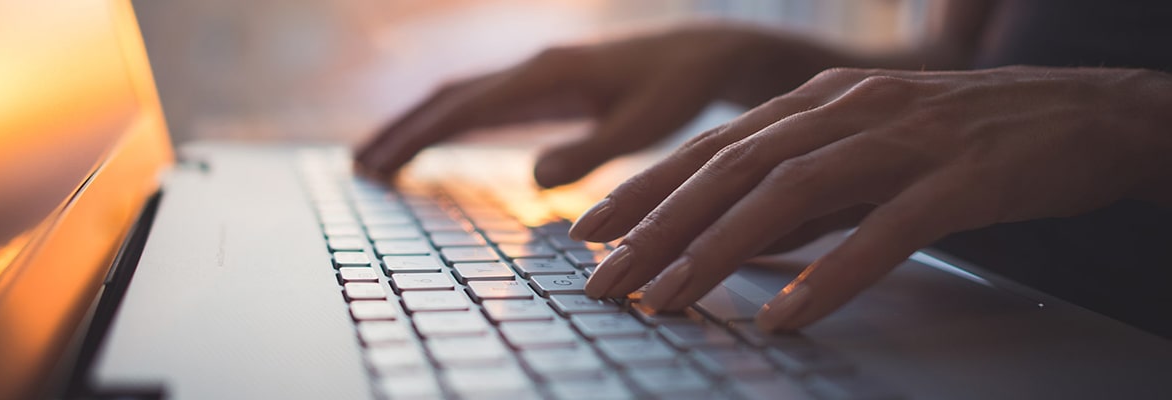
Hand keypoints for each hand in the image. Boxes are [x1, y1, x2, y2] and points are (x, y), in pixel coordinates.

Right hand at [356, 24, 848, 187]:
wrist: (704, 55)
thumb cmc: (680, 92)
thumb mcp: (644, 126)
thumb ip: (593, 151)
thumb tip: (534, 178)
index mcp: (548, 75)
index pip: (466, 106)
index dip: (419, 136)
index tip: (380, 164)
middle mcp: (533, 68)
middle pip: (449, 96)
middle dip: (402, 131)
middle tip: (359, 168)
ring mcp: (536, 74)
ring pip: (460, 96)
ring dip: (418, 126)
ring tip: (377, 160)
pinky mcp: (546, 85)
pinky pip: (484, 102)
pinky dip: (449, 123)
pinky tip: (435, 144)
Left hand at [571, 66, 1171, 331]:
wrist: (1086, 112)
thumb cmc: (966, 138)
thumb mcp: (867, 153)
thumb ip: (805, 192)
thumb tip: (737, 242)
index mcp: (818, 103)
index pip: (711, 148)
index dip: (645, 189)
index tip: (589, 233)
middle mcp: (847, 111)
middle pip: (732, 169)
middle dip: (658, 227)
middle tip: (605, 280)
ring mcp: (903, 139)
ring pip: (790, 193)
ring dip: (719, 251)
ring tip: (669, 301)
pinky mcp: (960, 177)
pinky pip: (885, 230)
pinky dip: (831, 273)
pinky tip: (788, 316)